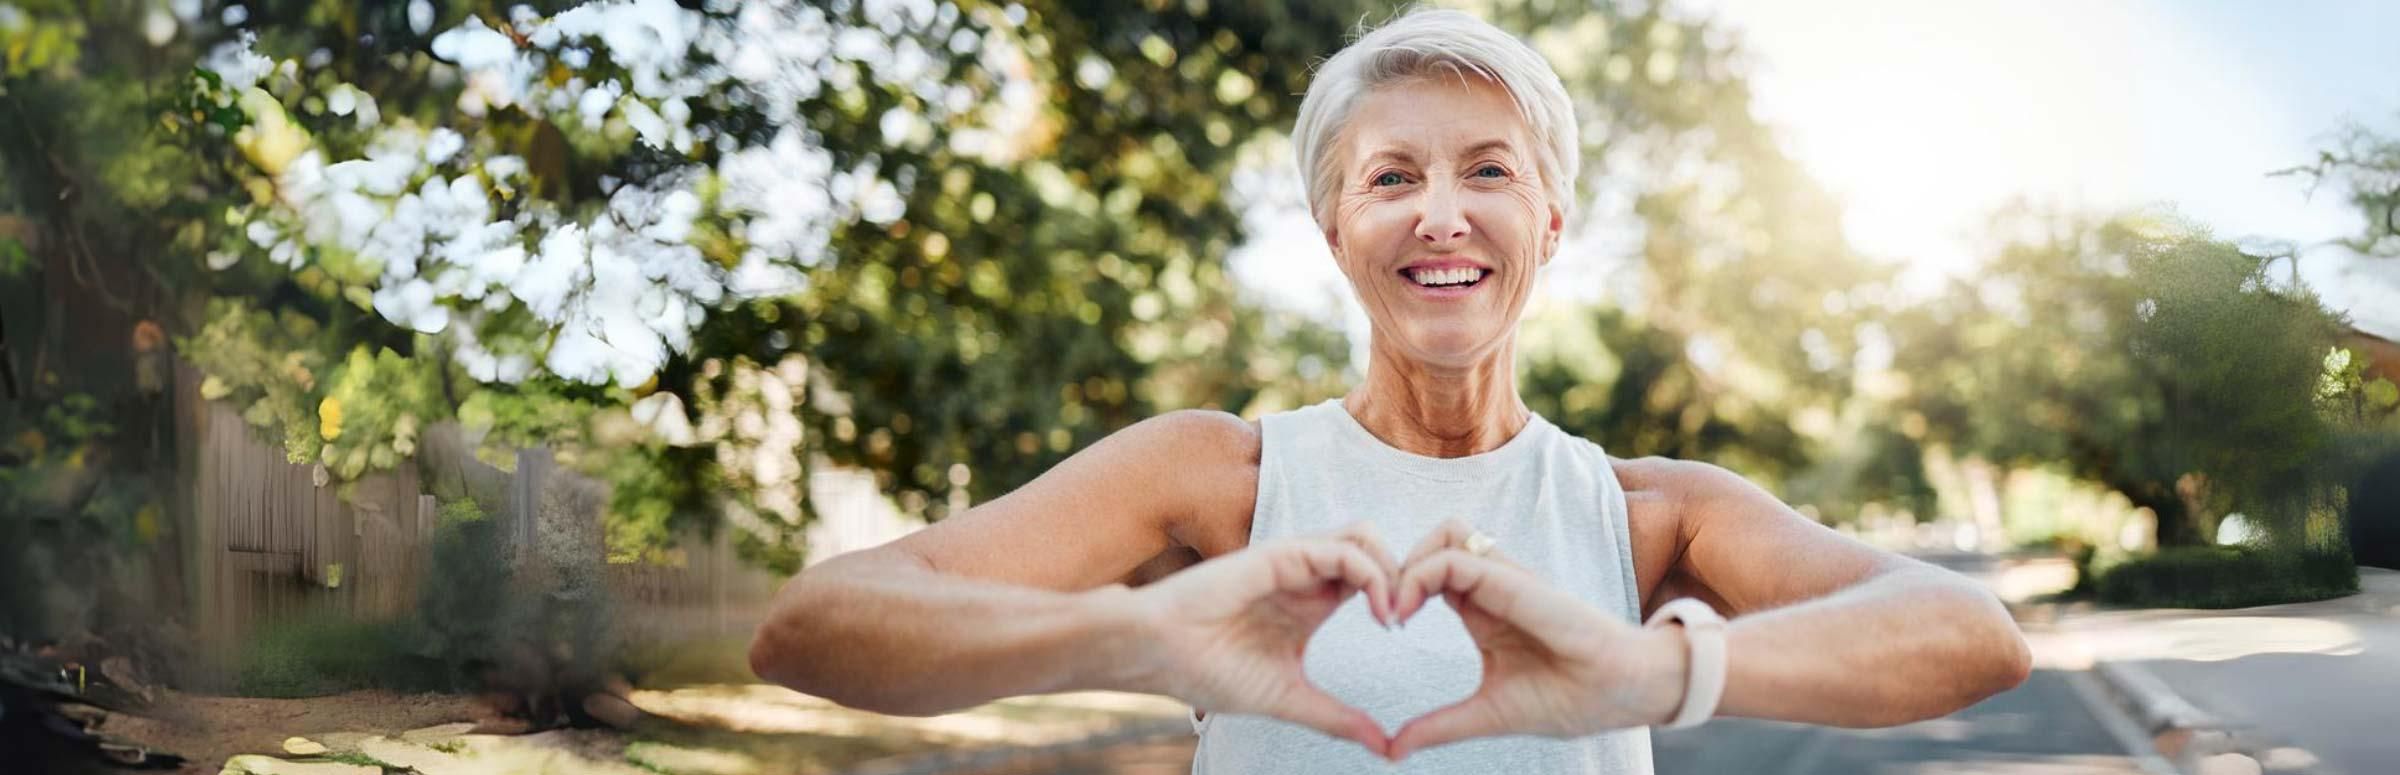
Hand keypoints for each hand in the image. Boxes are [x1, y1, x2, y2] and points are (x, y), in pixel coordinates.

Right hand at [1125, 522, 1401, 755]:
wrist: (1158, 654)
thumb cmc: (1209, 671)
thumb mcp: (1289, 698)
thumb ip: (1337, 717)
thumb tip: (1384, 747)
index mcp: (1310, 604)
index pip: (1371, 581)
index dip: (1398, 599)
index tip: (1403, 638)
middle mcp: (1307, 577)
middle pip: (1375, 551)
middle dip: (1405, 577)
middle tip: (1409, 619)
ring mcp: (1295, 562)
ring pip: (1364, 538)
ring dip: (1392, 570)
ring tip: (1395, 614)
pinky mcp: (1282, 555)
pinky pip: (1343, 550)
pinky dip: (1372, 574)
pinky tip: (1378, 611)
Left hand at [1383, 519, 1688, 760]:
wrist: (1625, 693)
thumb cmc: (1570, 699)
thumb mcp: (1487, 714)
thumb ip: (1440, 726)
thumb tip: (1393, 750)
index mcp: (1483, 611)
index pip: (1430, 574)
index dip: (1399, 589)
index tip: (1385, 625)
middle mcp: (1492, 588)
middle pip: (1433, 543)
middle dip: (1395, 567)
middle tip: (1382, 612)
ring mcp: (1505, 580)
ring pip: (1444, 534)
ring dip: (1409, 562)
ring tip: (1395, 608)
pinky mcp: (1514, 582)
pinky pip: (1456, 557)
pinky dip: (1421, 574)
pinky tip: (1406, 611)